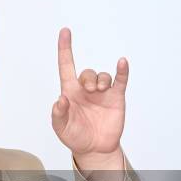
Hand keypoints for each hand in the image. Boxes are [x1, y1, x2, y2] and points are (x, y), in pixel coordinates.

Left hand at [51, 28, 126, 160]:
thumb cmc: (75, 136)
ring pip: (102, 76)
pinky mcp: (116, 98)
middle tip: (90, 91)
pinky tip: (122, 63)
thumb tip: (60, 100)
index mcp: (70, 92)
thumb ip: (58, 114)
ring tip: (99, 91)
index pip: (66, 66)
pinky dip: (122, 71)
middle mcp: (86, 89)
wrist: (95, 149)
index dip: (65, 49)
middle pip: (86, 73)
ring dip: (101, 80)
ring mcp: (102, 93)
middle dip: (88, 78)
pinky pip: (120, 80)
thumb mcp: (61, 127)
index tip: (65, 31)